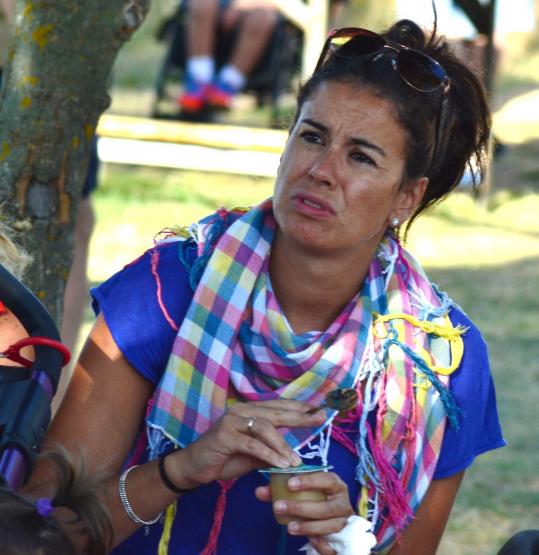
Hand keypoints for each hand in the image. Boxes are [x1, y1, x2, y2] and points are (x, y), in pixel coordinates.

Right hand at [169, 399, 326, 486]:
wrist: (194, 466)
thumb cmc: (225, 458)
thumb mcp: (252, 454)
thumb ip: (270, 448)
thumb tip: (294, 452)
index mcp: (249, 410)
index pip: (279, 406)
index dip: (299, 407)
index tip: (320, 410)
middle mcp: (242, 410)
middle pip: (276, 411)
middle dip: (300, 416)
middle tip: (321, 419)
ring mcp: (232, 421)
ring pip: (265, 427)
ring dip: (283, 444)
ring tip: (296, 460)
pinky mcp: (225, 436)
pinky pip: (252, 445)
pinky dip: (269, 454)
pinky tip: (280, 464)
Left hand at [255, 471, 353, 554]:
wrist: (334, 515)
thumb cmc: (316, 498)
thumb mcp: (302, 491)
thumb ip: (281, 490)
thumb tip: (259, 492)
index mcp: (336, 486)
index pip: (327, 480)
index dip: (309, 481)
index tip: (290, 484)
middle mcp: (342, 503)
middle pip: (326, 508)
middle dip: (302, 508)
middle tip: (279, 507)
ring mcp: (344, 522)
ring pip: (330, 526)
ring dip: (308, 527)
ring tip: (290, 527)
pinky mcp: (343, 540)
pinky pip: (333, 545)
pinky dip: (321, 544)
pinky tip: (309, 540)